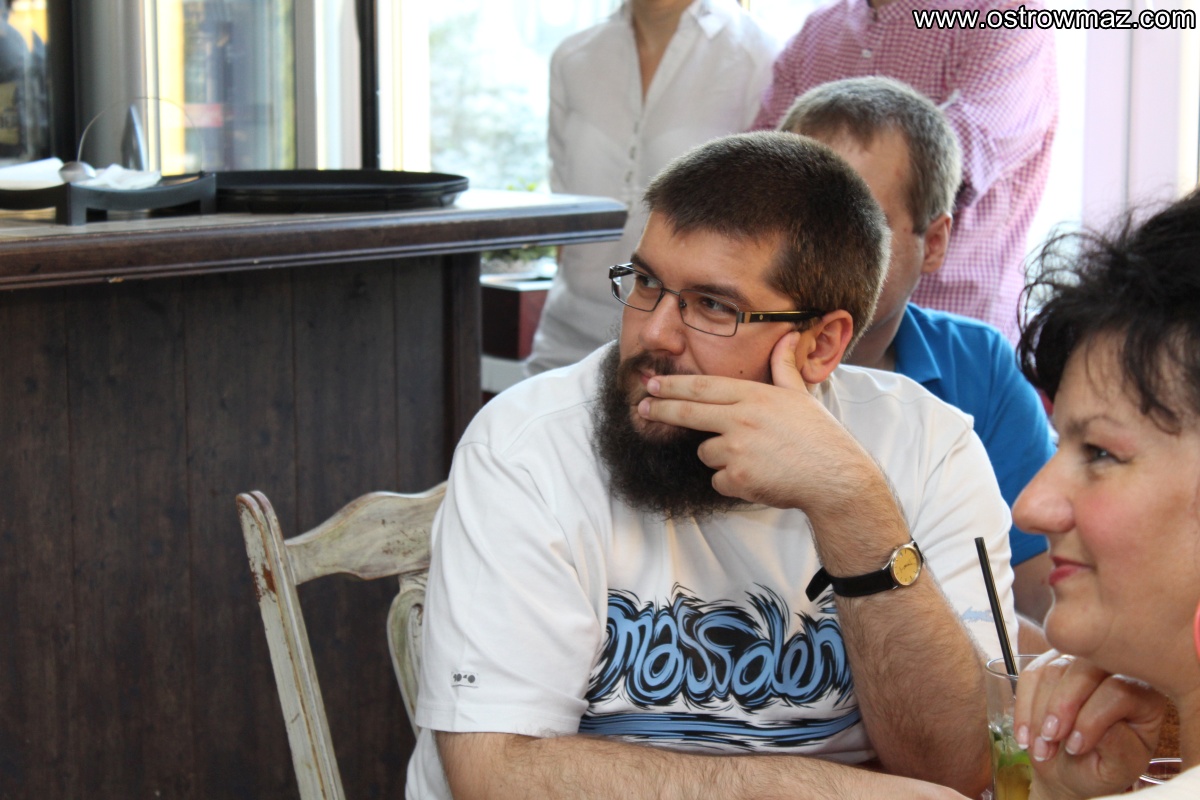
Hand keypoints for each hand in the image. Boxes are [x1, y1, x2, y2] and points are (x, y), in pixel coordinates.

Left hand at [636, 332, 883, 514]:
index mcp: (754, 395)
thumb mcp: (801, 395)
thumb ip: (784, 367)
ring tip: (755, 459)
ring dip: (720, 457)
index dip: (673, 385)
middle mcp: (741, 418)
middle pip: (688, 412)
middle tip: (641, 407)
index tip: (652, 384)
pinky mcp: (738, 478)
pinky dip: (732, 483)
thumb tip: (787, 336)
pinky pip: (718, 480)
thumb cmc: (819, 436)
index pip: (703, 387)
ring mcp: (737, 449)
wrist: (835, 478)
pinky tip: (758, 478)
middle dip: (660, 409)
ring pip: (705, 452)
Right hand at [1014, 651, 1164, 799]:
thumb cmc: (1100, 768)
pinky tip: (1025, 734)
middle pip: (1084, 669)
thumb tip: (1104, 727)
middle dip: (1061, 705)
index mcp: (1144, 696)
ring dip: (1039, 711)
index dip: (1093, 718)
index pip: (1118, 690)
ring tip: (1039, 745)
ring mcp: (1079, 663)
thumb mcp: (1118, 769)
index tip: (1075, 748)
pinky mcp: (1049, 665)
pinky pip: (1030, 675)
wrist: (1068, 769)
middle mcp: (1113, 670)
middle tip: (1049, 738)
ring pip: (1053, 670)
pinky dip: (1022, 706)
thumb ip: (1119, 748)